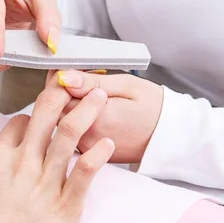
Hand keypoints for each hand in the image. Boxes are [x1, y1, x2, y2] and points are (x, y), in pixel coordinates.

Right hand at [0, 81, 113, 222]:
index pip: (21, 122)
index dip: (31, 118)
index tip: (39, 123)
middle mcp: (23, 165)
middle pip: (47, 118)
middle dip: (61, 95)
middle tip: (77, 83)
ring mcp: (46, 186)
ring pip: (70, 138)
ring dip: (87, 113)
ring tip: (101, 97)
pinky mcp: (65, 209)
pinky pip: (84, 177)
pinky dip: (97, 158)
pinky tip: (107, 143)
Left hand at [47, 71, 163, 164]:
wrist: (169, 138)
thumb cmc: (153, 108)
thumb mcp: (127, 86)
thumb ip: (92, 83)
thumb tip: (64, 77)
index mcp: (97, 119)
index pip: (59, 96)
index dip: (58, 79)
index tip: (65, 68)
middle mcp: (87, 138)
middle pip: (54, 112)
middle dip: (57, 91)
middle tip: (72, 76)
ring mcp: (86, 149)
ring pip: (59, 123)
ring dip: (64, 105)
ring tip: (81, 90)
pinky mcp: (88, 154)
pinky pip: (69, 133)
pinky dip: (71, 118)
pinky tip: (84, 107)